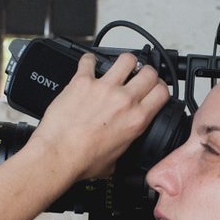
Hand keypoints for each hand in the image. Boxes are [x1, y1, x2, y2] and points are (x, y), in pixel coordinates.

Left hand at [31, 51, 170, 180]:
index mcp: (136, 119)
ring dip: (125, 62)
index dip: (160, 88)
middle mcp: (123, 100)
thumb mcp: (117, 160)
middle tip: (139, 77)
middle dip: (147, 73)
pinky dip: (89, 61)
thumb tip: (123, 144)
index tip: (154, 88)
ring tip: (119, 67)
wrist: (58, 156)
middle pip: (149, 72)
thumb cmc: (82, 160)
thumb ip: (125, 145)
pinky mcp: (82, 81)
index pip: (162, 92)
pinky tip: (89, 65)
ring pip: (127, 59)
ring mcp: (104, 88)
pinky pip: (89, 60)